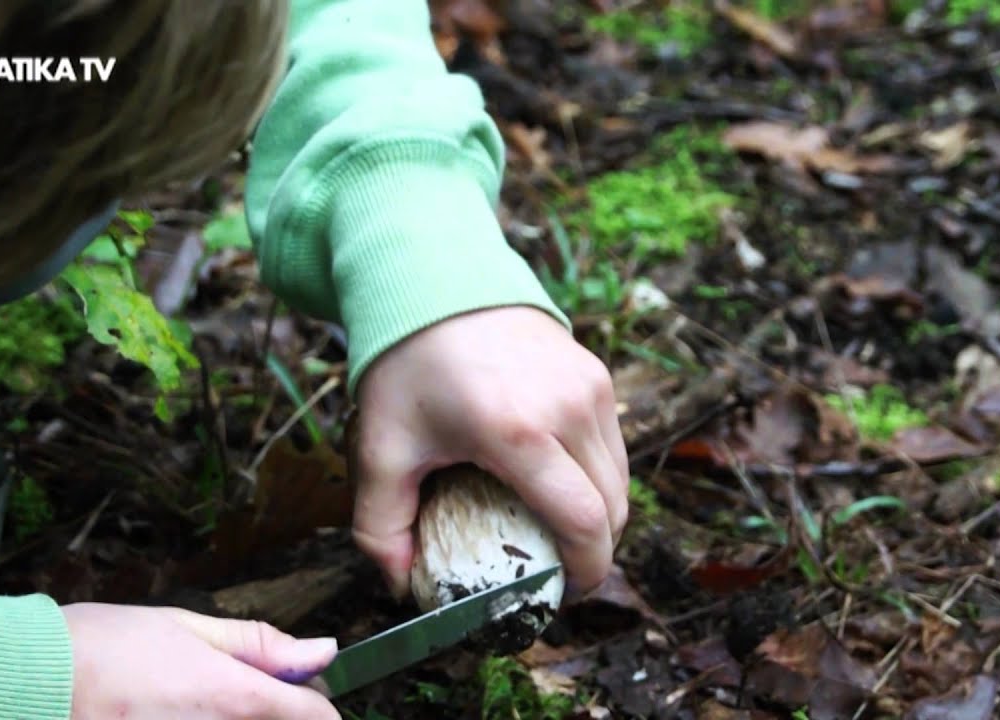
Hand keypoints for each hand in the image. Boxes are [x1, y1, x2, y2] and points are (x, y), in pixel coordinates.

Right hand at [63, 603, 339, 719]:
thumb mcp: (186, 628)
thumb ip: (259, 644)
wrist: (30, 685)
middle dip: (271, 714)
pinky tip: (171, 716)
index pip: (316, 717)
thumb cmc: (100, 649)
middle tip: (234, 696)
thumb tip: (321, 650)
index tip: (303, 695)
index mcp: (233, 697)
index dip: (316, 704)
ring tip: (189, 704)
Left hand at [352, 306, 628, 599]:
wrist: (433, 279)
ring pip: (619, 478)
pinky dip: (598, 478)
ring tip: (561, 535)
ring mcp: (590, 386)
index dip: (584, 572)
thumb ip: (380, 526)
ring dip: (601, 516)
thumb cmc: (405, 364)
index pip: (584, 523)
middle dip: (594, 552)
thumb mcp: (380, 447)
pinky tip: (561, 487)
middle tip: (558, 572)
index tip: (561, 594)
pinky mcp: (595, 373)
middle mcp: (568, 408)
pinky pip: (612, 445)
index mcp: (517, 432)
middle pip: (613, 508)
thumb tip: (401, 588)